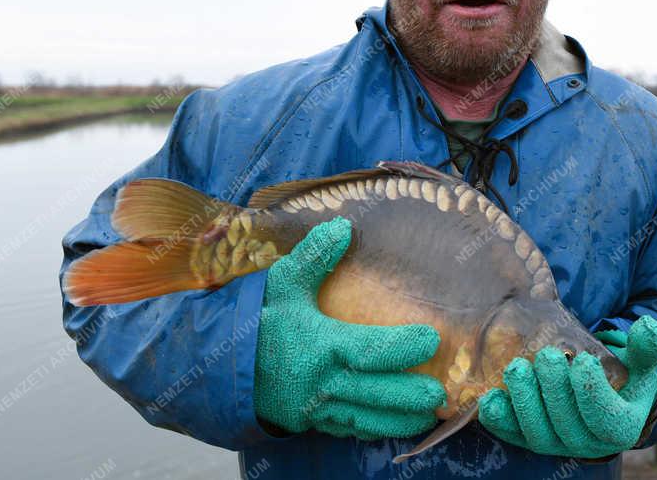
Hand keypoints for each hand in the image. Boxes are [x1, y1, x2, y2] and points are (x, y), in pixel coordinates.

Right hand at [253, 216, 445, 438]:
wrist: (216, 365)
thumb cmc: (257, 321)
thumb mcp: (282, 283)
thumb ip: (313, 257)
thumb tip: (343, 226)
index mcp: (320, 345)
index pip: (370, 349)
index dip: (403, 347)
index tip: (431, 339)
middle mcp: (322, 382)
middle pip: (376, 394)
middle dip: (410, 397)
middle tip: (440, 396)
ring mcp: (316, 407)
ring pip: (365, 419)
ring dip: (398, 420)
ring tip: (428, 417)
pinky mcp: (310, 421)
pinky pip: (347, 429)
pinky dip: (372, 429)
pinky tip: (394, 426)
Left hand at [477, 315, 656, 457]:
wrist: (606, 395)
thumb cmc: (626, 376)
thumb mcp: (642, 362)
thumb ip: (647, 347)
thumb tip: (647, 327)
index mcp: (619, 427)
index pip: (604, 417)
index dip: (591, 392)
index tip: (582, 361)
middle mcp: (588, 443)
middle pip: (568, 425)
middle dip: (554, 389)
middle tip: (546, 355)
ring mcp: (557, 444)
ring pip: (538, 433)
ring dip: (524, 402)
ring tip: (516, 369)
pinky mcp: (531, 438)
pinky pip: (514, 435)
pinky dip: (500, 420)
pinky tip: (489, 399)